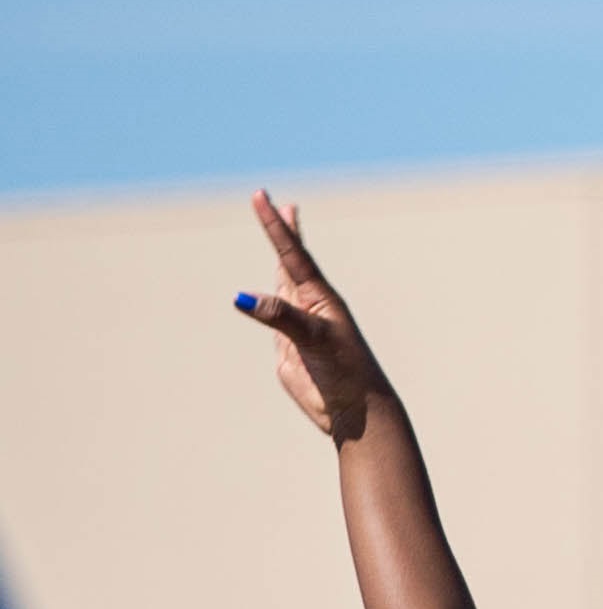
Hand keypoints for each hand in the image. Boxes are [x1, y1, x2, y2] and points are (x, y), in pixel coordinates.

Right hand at [231, 195, 386, 441]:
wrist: (355, 412)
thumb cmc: (346, 374)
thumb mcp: (314, 341)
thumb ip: (281, 318)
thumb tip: (241, 298)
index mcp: (321, 299)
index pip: (293, 253)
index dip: (276, 225)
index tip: (262, 196)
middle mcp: (310, 306)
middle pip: (292, 259)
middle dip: (283, 230)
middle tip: (274, 202)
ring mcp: (299, 325)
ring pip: (284, 282)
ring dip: (281, 256)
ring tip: (282, 231)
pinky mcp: (289, 345)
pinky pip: (273, 314)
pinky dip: (265, 298)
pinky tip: (265, 295)